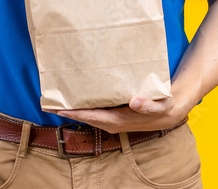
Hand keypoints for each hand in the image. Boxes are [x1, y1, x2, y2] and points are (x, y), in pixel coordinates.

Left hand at [57, 96, 186, 133]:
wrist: (168, 112)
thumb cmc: (162, 107)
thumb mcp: (159, 105)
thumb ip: (148, 105)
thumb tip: (135, 102)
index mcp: (119, 119)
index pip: (92, 117)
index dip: (75, 113)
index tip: (58, 109)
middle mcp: (112, 122)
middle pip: (85, 117)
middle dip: (68, 111)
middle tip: (49, 101)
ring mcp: (112, 119)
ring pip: (88, 114)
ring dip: (73, 108)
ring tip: (57, 98)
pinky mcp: (113, 115)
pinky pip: (94, 110)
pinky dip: (83, 105)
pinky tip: (76, 97)